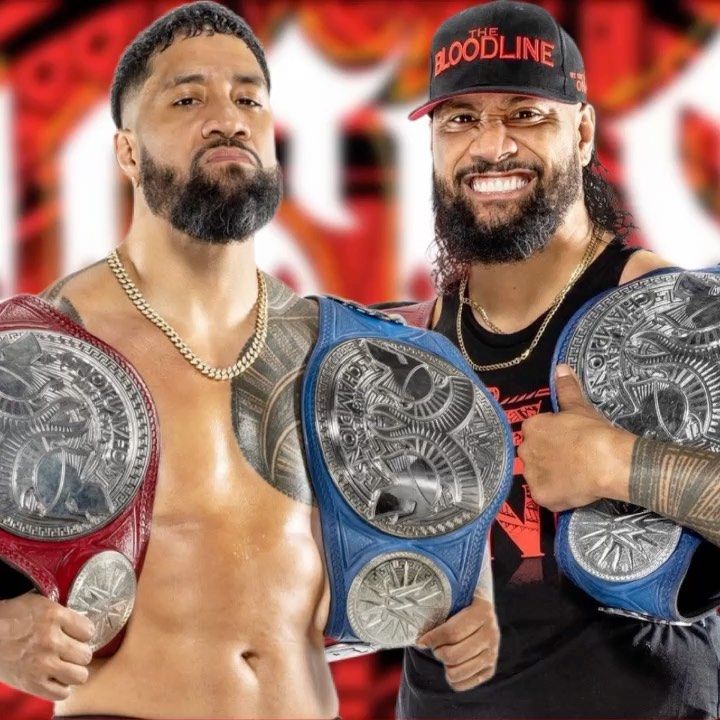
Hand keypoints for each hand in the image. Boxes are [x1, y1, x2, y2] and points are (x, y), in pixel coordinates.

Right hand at [0, 591, 94, 700]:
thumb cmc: (11, 618)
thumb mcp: (40, 605)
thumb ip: (64, 614)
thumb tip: (83, 626)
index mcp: (54, 616)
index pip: (89, 631)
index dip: (83, 634)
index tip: (76, 636)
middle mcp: (51, 640)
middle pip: (86, 655)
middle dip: (79, 653)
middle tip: (69, 652)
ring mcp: (42, 664)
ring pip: (79, 676)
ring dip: (73, 671)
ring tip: (64, 666)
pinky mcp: (31, 684)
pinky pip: (61, 693)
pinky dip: (60, 688)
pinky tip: (54, 678)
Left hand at [416, 595, 498, 691]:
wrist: (482, 611)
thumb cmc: (462, 605)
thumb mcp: (455, 600)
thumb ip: (440, 610)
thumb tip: (419, 637)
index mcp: (482, 611)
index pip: (452, 632)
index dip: (433, 638)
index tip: (421, 640)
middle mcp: (491, 633)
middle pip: (454, 655)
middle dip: (438, 652)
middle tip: (435, 646)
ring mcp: (492, 653)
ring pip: (458, 672)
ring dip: (445, 666)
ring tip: (443, 655)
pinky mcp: (490, 669)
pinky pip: (464, 683)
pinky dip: (452, 679)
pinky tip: (451, 666)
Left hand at [518, 364, 634, 510]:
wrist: (606, 460)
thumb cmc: (593, 431)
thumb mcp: (579, 406)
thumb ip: (567, 388)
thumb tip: (561, 367)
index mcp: (531, 427)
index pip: (535, 431)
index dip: (552, 436)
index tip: (567, 440)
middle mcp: (525, 450)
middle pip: (533, 453)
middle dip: (548, 456)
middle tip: (571, 458)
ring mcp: (531, 475)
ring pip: (537, 475)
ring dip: (550, 475)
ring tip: (573, 475)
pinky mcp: (540, 496)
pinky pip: (545, 496)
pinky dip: (557, 495)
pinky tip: (572, 490)